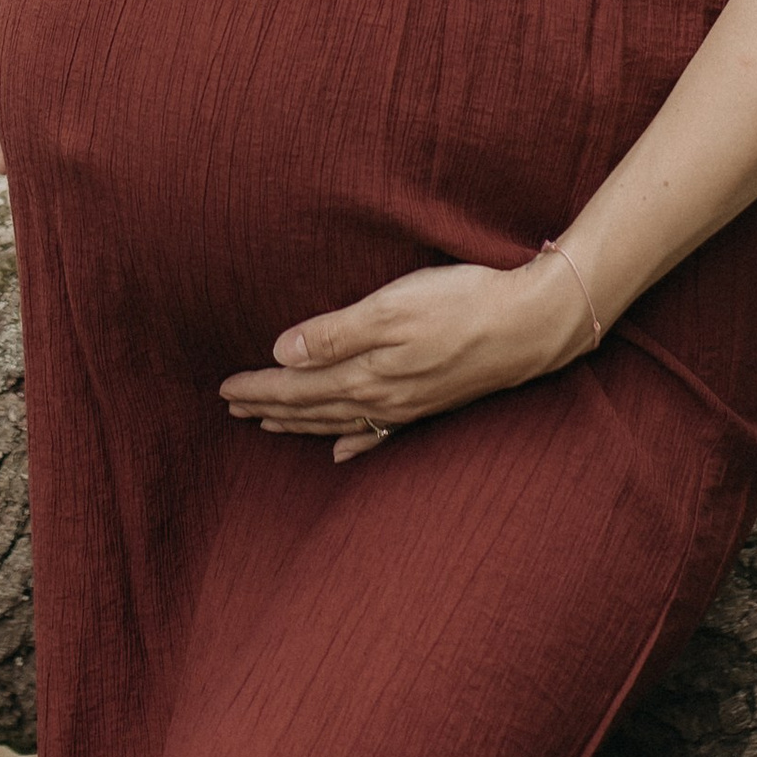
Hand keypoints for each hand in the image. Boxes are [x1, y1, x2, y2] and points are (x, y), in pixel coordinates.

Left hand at [220, 253, 596, 464]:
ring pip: (339, 421)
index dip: (257, 389)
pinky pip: (379, 432)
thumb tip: (281, 354)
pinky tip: (340, 451)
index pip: (295, 387)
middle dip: (269, 408)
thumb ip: (335, 332)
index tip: (223, 391)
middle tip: (232, 409)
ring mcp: (408, 405)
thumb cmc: (463, 304)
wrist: (533, 325)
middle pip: (311, 408)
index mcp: (365, 373)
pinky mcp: (432, 403)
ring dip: (301, 422)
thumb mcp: (392, 307)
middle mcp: (382, 397)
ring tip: (270, 424)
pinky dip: (354, 441)